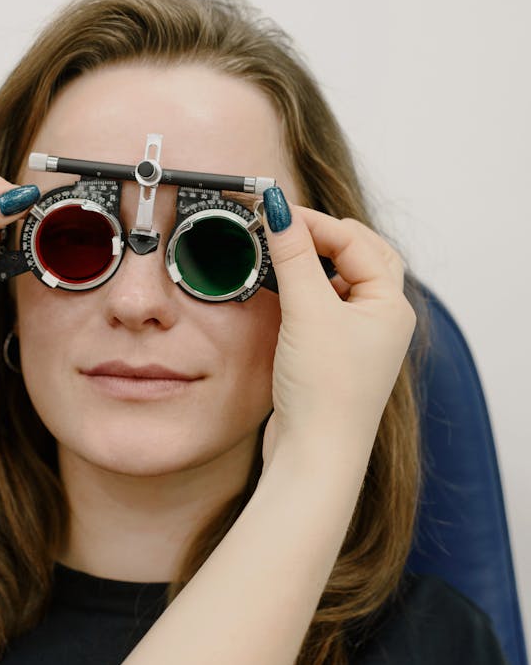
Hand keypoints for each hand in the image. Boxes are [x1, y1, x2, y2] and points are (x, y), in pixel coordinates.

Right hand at [260, 193, 416, 468]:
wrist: (315, 456)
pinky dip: (306, 290)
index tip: (273, 212)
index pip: (355, 241)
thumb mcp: (308, 311)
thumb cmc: (326, 393)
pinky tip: (283, 291)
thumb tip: (279, 209)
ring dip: (315, 262)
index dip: (314, 222)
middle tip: (286, 225)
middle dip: (325, 235)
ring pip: (343, 281)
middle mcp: (382, 319)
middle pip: (361, 255)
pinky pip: (326, 307)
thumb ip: (292, 256)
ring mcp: (360, 339)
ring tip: (283, 252)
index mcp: (390, 304)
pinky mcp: (335, 356)